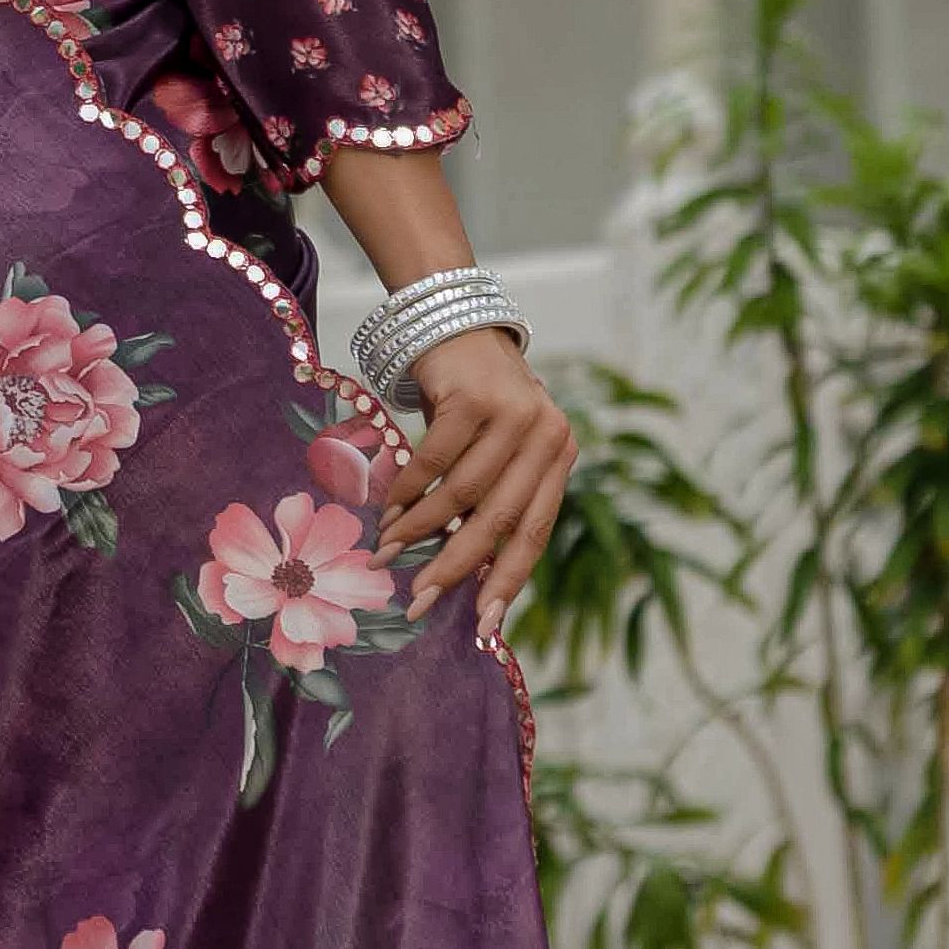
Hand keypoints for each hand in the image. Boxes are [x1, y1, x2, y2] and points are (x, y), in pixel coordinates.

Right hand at [380, 328, 576, 644]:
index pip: (535, 532)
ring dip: (421, 530)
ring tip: (389, 552)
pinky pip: (435, 460)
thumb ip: (490, 500)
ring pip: (463, 494)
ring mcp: (513, 414)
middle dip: (455, 568)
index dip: (507, 580)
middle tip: (419, 602)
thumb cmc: (473, 400)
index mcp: (559, 456)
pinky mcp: (474, 398)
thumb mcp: (494, 450)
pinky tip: (388, 510)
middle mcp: (546, 435)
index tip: (482, 625)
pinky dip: (407, 491)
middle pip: (499, 520)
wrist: (456, 322)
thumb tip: (464, 574)